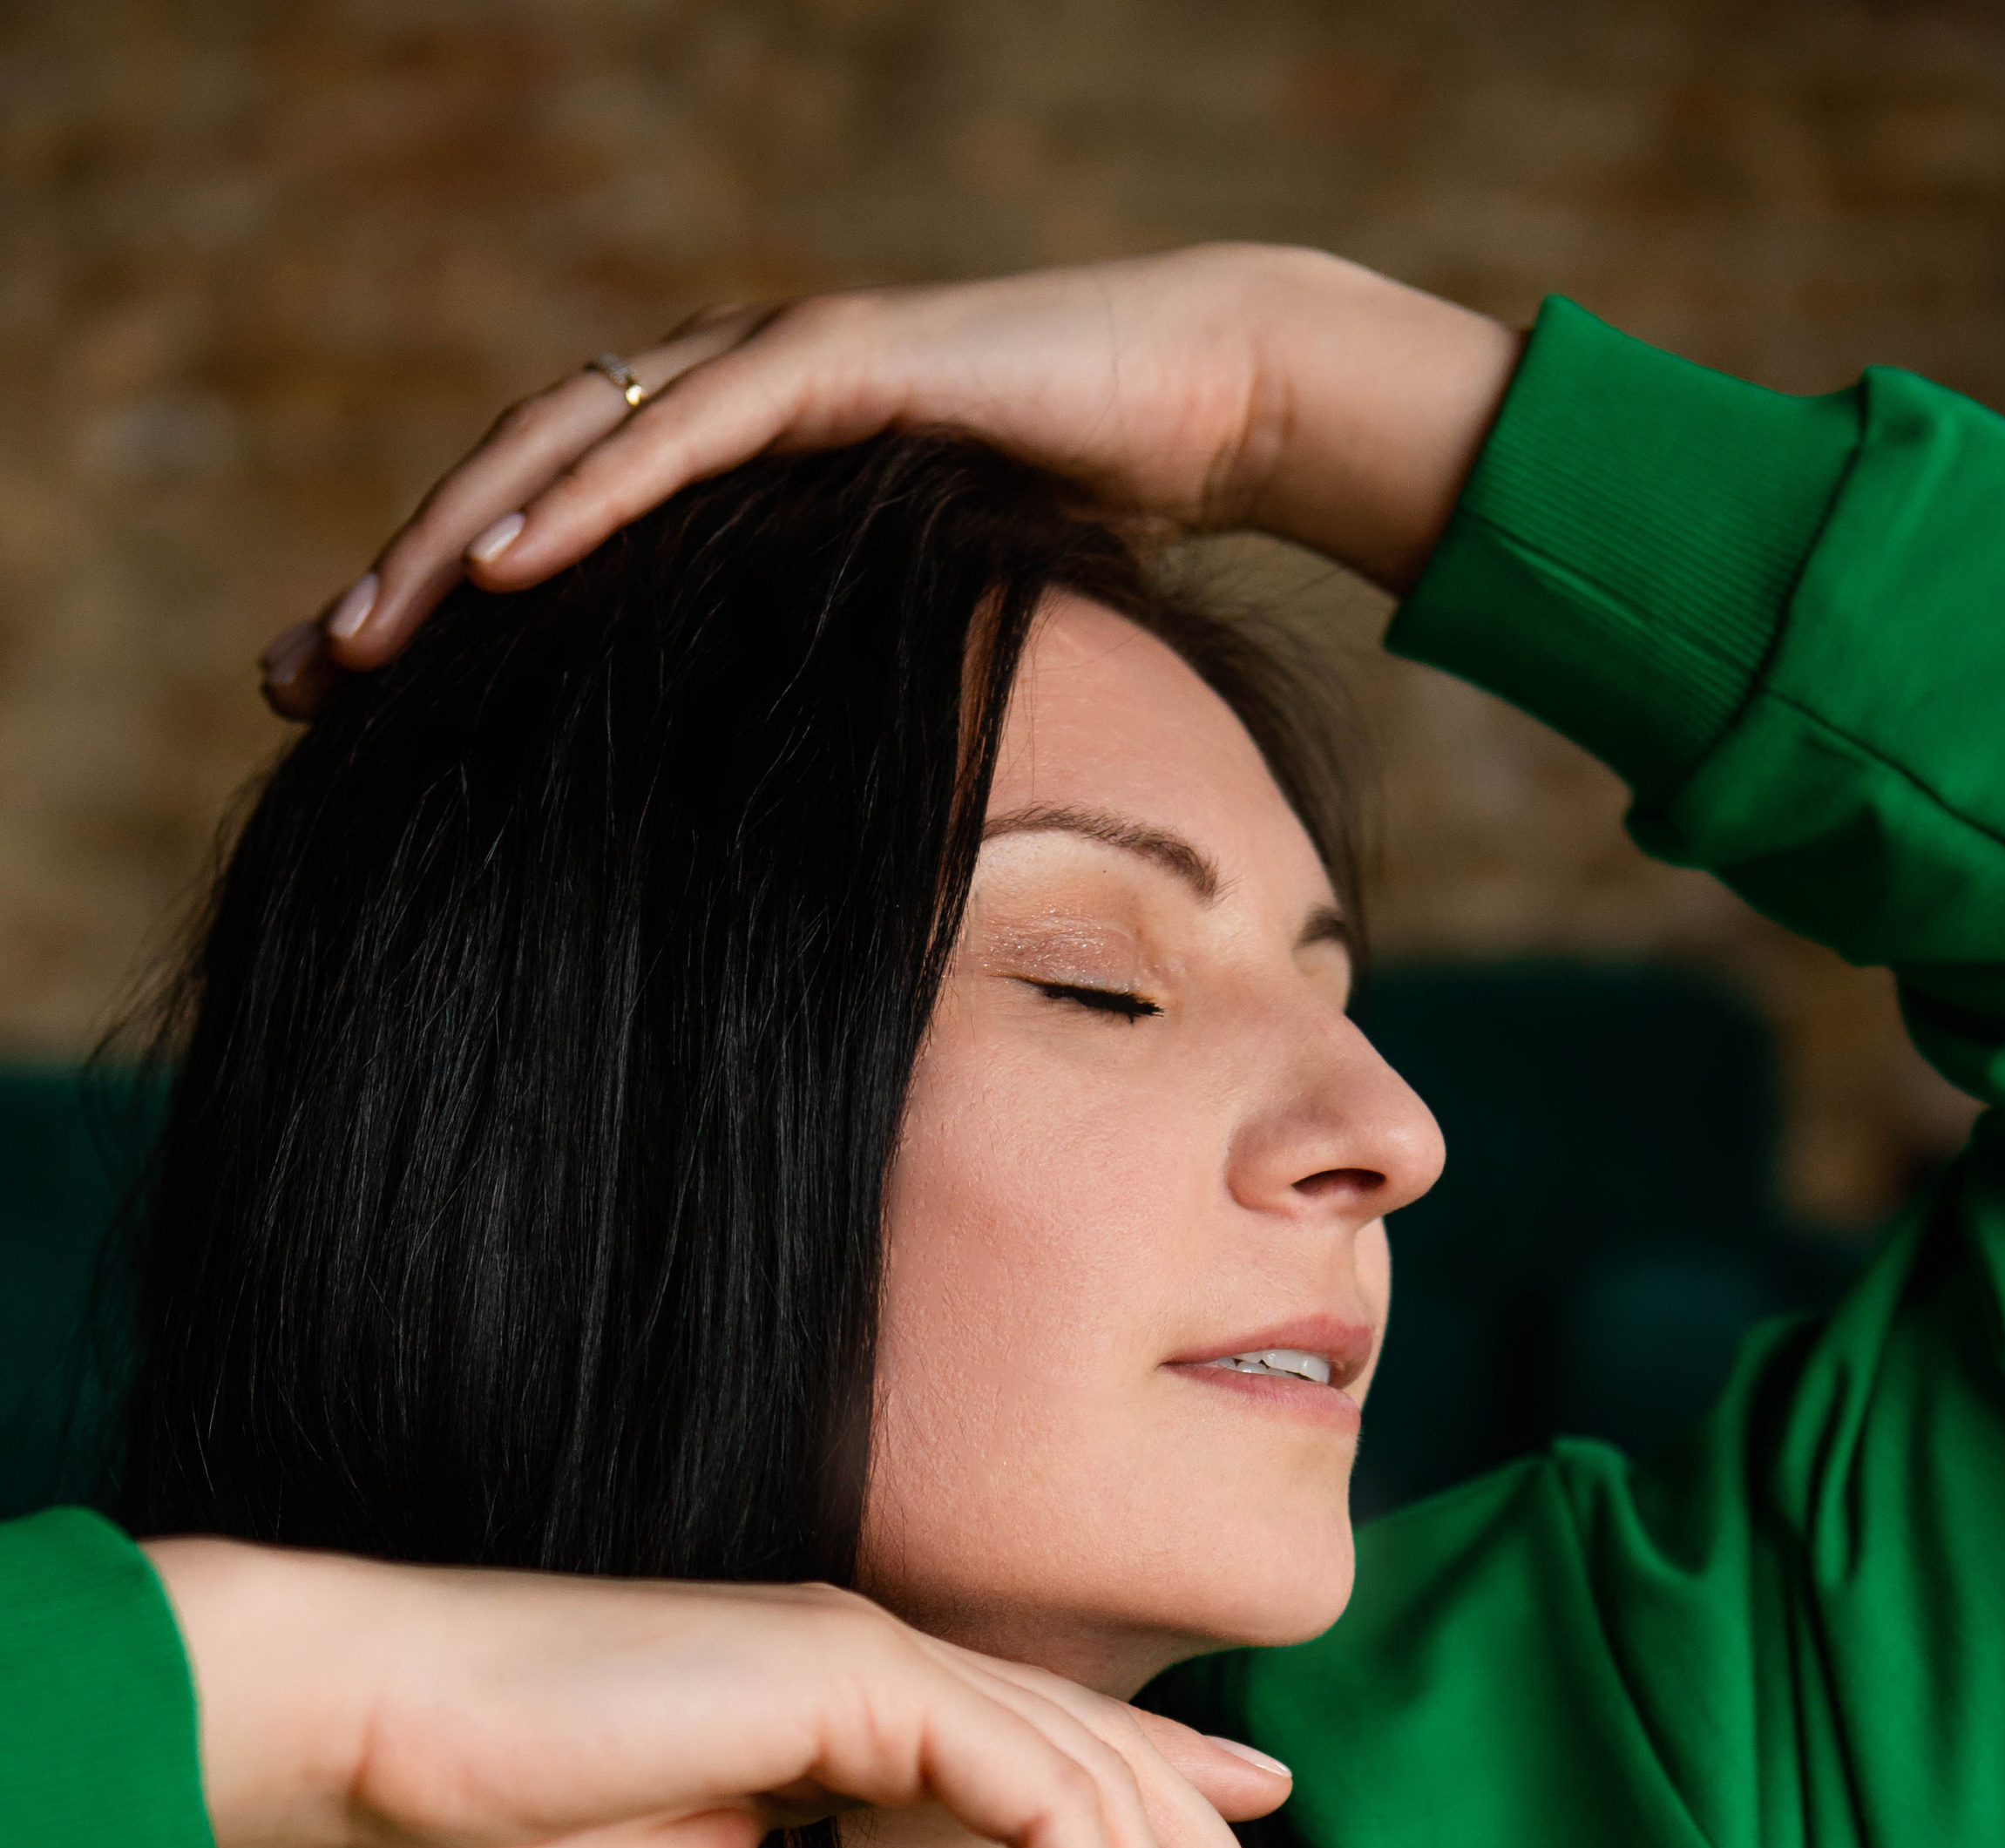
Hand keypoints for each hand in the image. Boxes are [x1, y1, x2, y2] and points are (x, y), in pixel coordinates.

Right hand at [142, 1539, 1317, 1847]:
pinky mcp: (849, 1668)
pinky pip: (1034, 1793)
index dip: (1169, 1841)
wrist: (343, 1751)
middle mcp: (882, 1672)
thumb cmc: (479, 1843)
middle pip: (1113, 1775)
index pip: (1055, 1773)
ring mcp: (872, 1658)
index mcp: (844, 1723)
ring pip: (1095, 1788)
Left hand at [262, 245, 1519, 715]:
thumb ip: (840, 692)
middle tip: (296, 685)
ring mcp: (771, 365)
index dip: (446, 617)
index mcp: (732, 465)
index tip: (350, 714)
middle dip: (398, 586)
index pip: (553, 533)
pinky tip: (500, 568)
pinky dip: (584, 497)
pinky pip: (678, 430)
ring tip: (361, 642)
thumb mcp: (923, 640)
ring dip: (454, 545)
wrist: (1217, 405)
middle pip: (516, 486)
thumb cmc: (1089, 530)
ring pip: (562, 446)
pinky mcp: (836, 362)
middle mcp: (724, 397)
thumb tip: (798, 837)